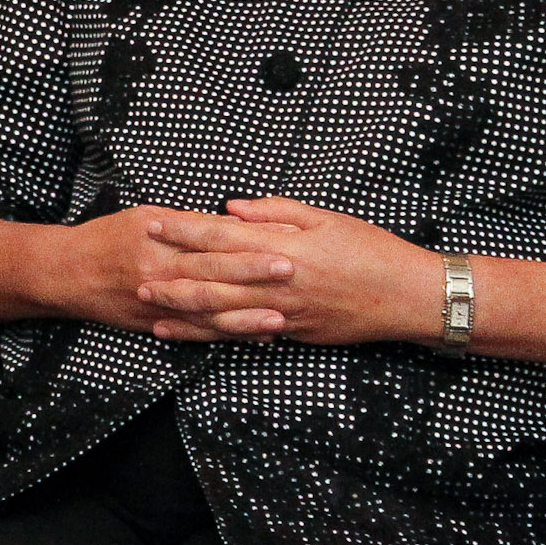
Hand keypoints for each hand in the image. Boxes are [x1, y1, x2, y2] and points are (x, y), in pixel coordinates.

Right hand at [0, 207, 299, 332]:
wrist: (64, 273)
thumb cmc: (105, 238)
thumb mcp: (142, 216)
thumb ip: (185, 222)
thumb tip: (230, 222)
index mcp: (157, 236)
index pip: (209, 236)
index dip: (246, 239)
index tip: (280, 238)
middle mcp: (158, 270)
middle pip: (213, 272)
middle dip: (254, 273)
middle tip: (292, 271)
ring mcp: (157, 301)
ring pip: (209, 310)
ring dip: (247, 315)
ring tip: (282, 317)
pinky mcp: (156, 324)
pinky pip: (197, 332)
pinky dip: (228, 335)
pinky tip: (256, 337)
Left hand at [135, 198, 440, 345]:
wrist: (410, 297)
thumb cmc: (371, 249)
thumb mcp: (327, 218)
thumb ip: (277, 211)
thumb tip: (232, 208)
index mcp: (283, 246)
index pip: (220, 235)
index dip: (182, 229)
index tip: (151, 222)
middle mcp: (277, 282)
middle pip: (212, 278)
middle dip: (170, 276)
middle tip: (134, 275)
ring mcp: (284, 313)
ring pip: (223, 313)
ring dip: (184, 313)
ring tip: (151, 311)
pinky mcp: (294, 333)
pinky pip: (247, 335)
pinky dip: (217, 336)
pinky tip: (194, 336)